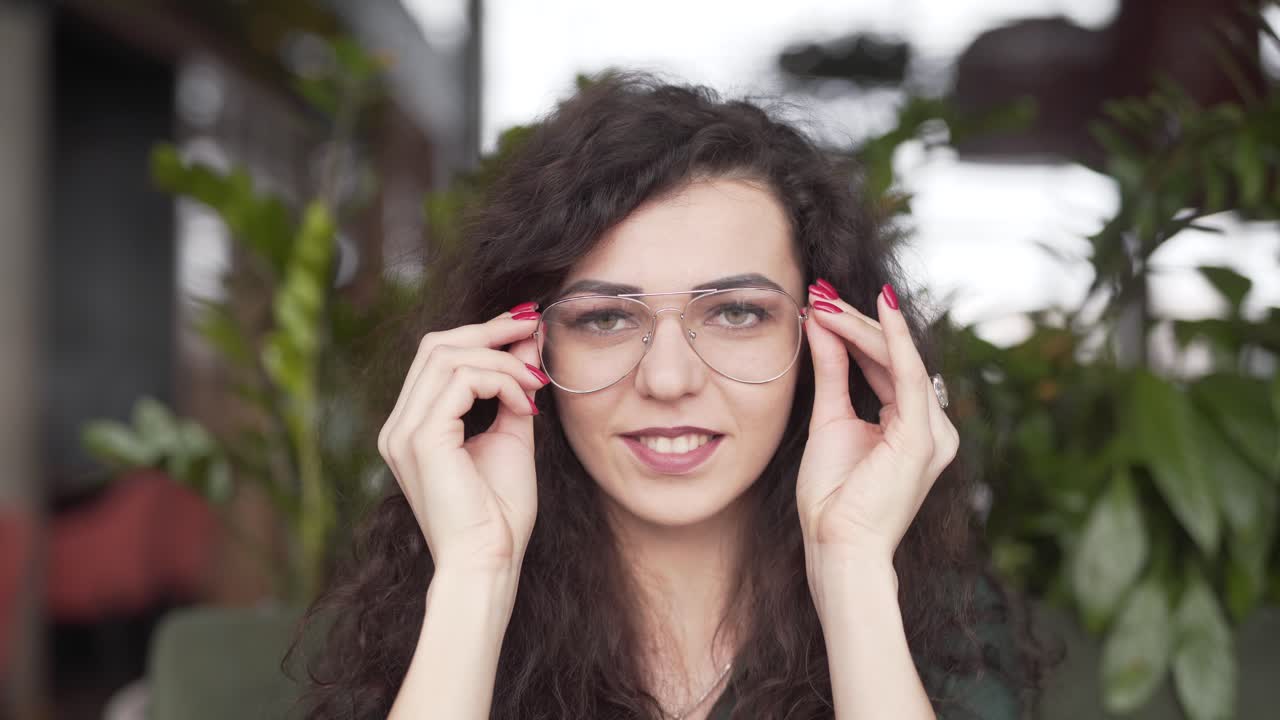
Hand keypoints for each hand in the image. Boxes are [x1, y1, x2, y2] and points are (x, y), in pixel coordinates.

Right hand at [377, 303, 546, 576]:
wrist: (489, 563)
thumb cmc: (499, 515)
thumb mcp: (510, 437)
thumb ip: (512, 391)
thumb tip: (527, 345)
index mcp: (413, 426)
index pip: (437, 357)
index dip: (482, 333)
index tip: (528, 328)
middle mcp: (399, 426)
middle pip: (436, 346)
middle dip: (490, 330)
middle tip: (535, 329)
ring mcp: (404, 432)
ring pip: (448, 356)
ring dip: (502, 361)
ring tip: (535, 386)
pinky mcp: (422, 440)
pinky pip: (461, 381)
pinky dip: (499, 382)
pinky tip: (524, 407)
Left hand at [796, 282, 958, 565]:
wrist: (838, 547)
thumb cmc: (833, 499)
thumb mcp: (829, 421)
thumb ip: (832, 372)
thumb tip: (821, 324)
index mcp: (912, 427)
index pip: (885, 365)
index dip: (854, 331)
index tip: (821, 302)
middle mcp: (933, 427)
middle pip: (894, 358)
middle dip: (855, 321)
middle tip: (819, 291)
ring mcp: (933, 432)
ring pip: (898, 360)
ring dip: (861, 326)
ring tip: (825, 300)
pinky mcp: (923, 436)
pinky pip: (910, 375)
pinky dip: (894, 339)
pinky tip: (878, 308)